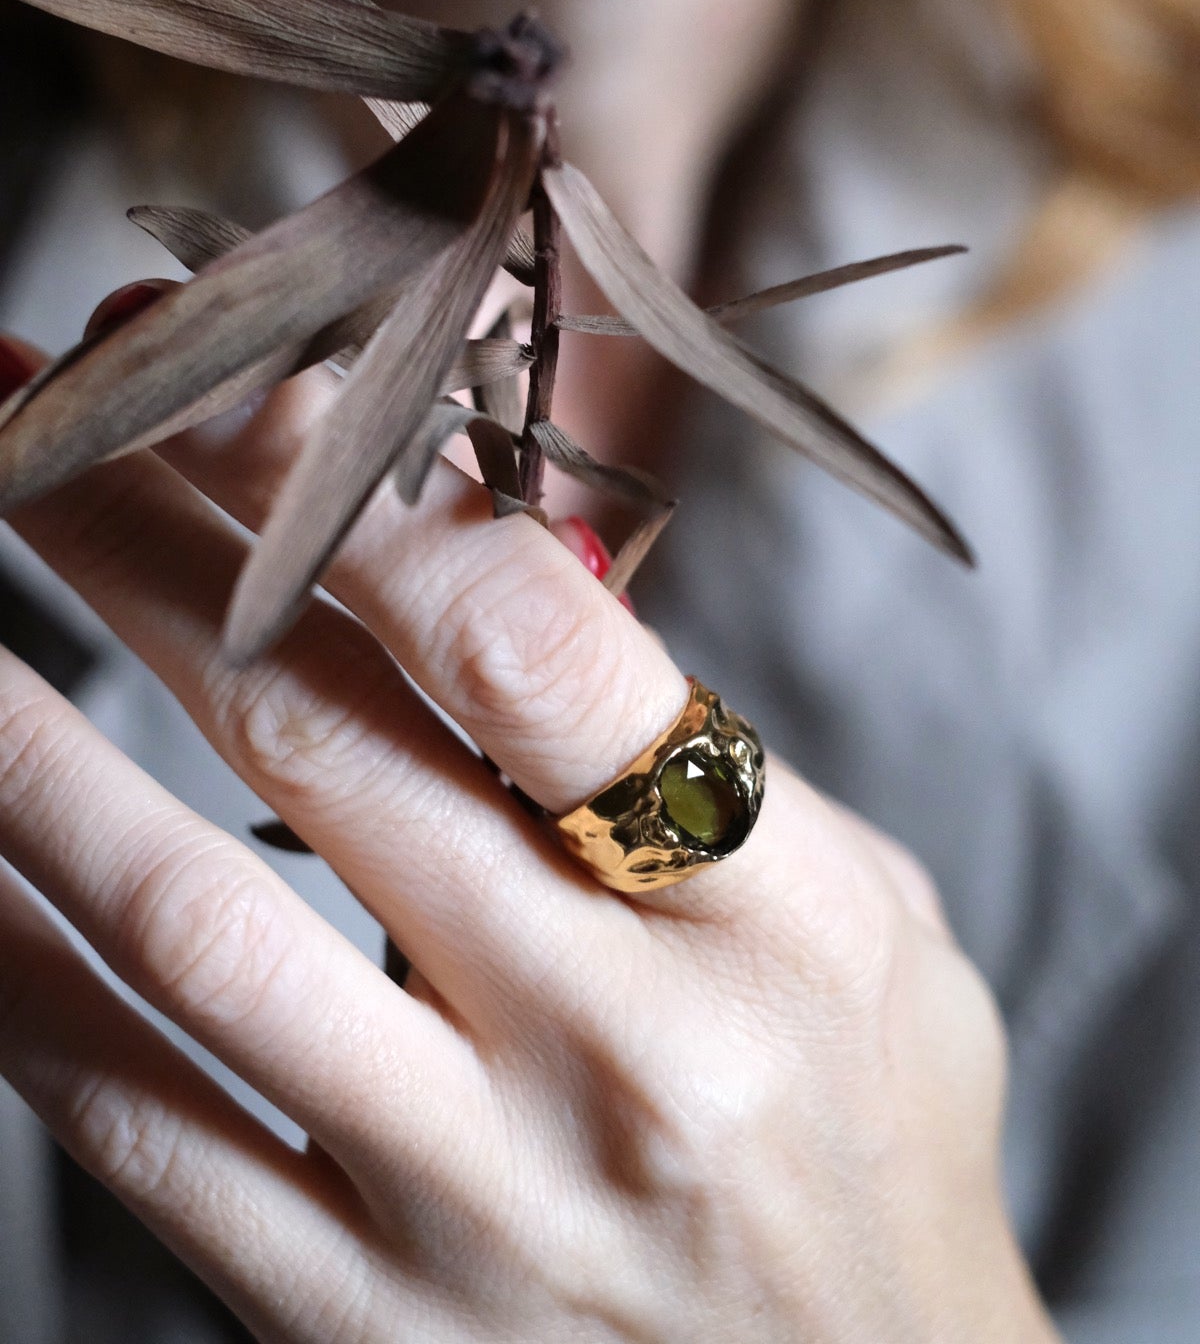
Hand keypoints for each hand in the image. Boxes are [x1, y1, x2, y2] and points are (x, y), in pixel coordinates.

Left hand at [0, 339, 1055, 1342]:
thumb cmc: (872, 1129)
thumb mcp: (867, 914)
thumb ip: (696, 747)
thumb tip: (478, 564)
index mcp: (776, 922)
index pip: (533, 658)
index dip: (360, 502)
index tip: (244, 393)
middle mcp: (611, 1055)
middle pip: (324, 744)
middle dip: (157, 553)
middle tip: (50, 423)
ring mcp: (464, 1198)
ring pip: (190, 927)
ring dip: (36, 745)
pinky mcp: (348, 1311)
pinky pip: (136, 1122)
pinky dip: (18, 966)